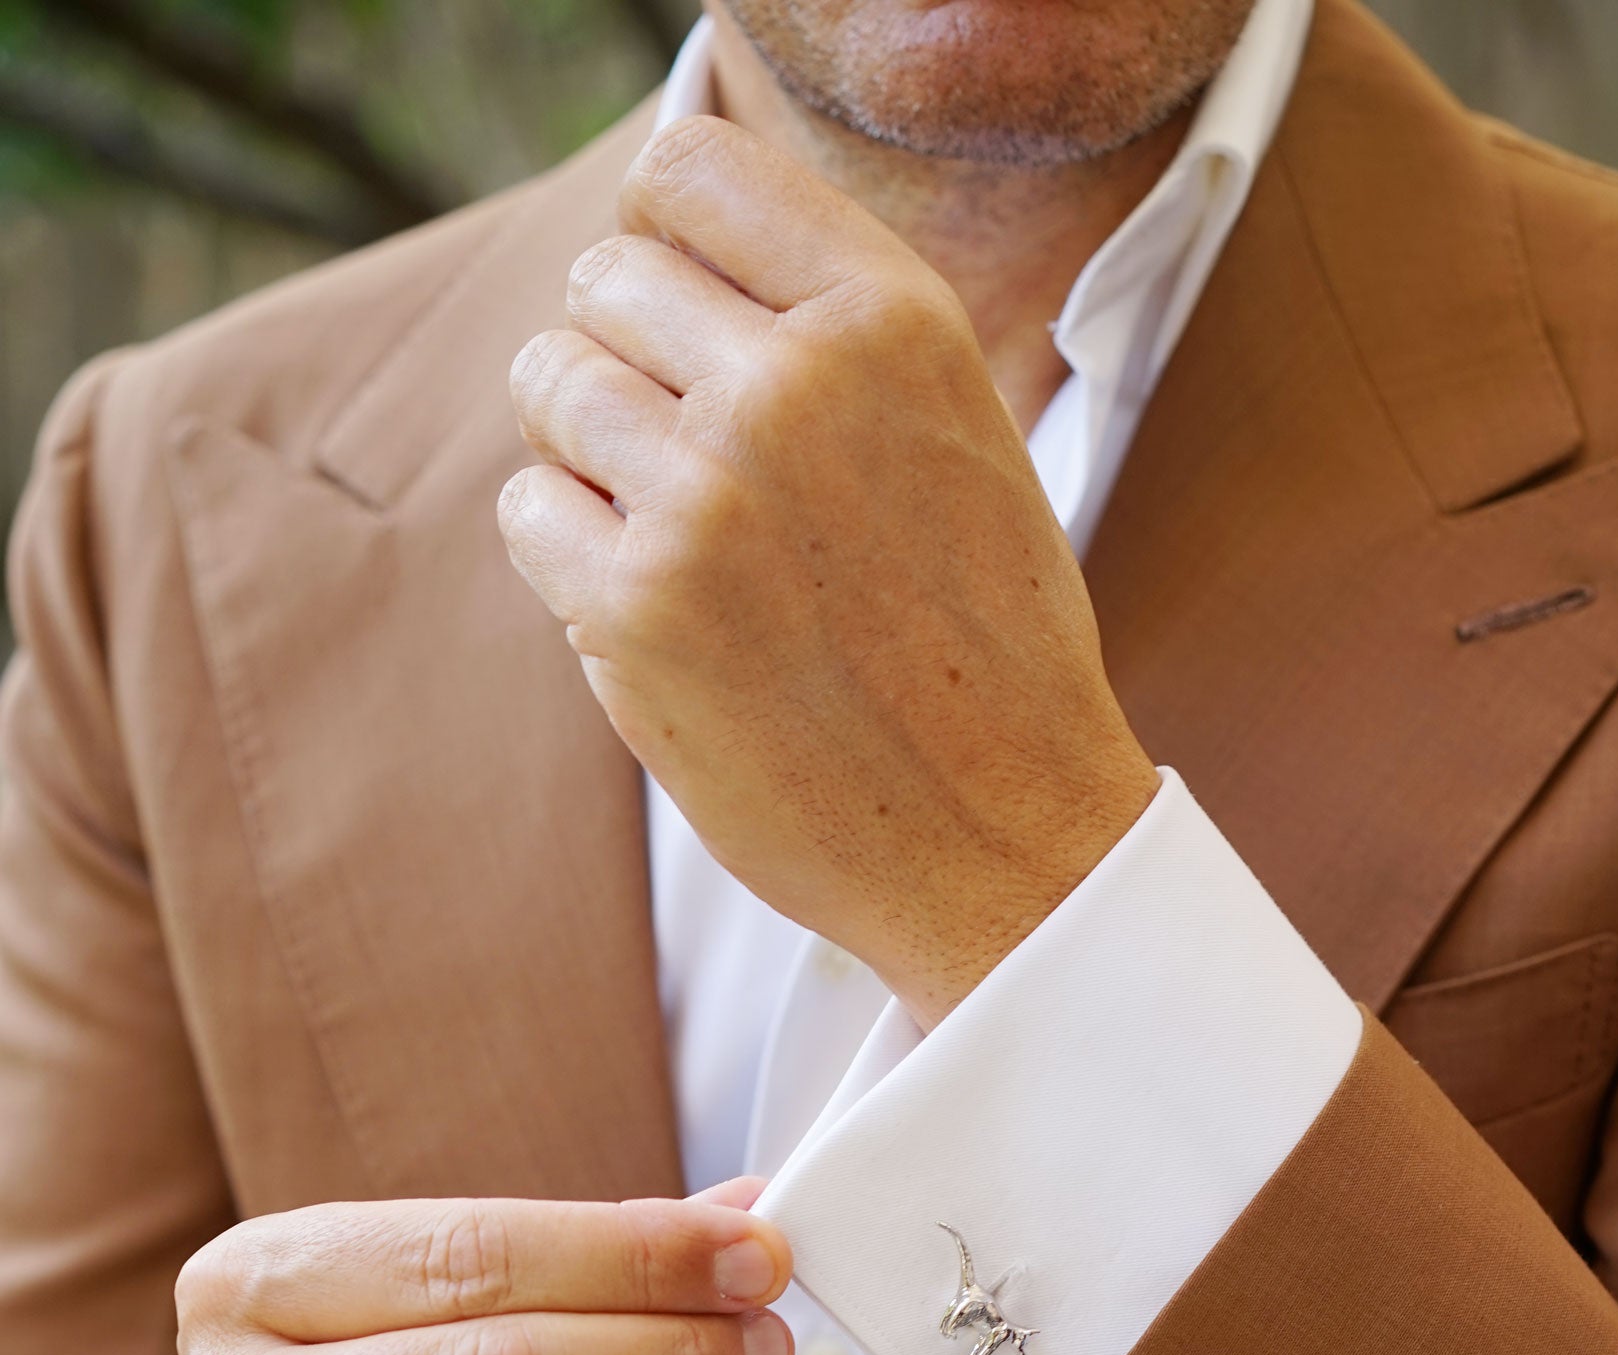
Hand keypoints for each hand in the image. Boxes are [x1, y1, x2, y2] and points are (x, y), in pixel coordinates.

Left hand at [499, 117, 1160, 1021]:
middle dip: (624, 356)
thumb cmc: (982, 643)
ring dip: (588, 454)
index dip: (661, 234)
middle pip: (603, 278)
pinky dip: (568, 556)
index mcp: (890, 318)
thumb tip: (661, 249)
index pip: (688, 168)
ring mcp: (704, 495)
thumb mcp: (955, 429)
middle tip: (689, 457)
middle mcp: (794, 385)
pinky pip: (529, 510)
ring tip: (680, 535)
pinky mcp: (635, 609)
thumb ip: (831, 326)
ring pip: (551, 384)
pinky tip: (658, 609)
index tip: (682, 309)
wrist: (1004, 839)